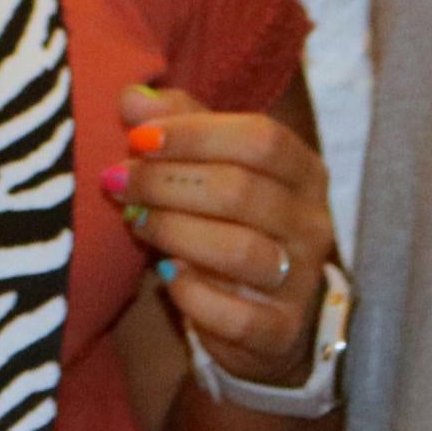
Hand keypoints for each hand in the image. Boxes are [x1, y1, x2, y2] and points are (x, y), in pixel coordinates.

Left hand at [107, 80, 336, 388]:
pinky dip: (193, 295)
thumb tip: (131, 99)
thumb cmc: (227, 221)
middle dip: (167, 183)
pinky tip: (168, 277)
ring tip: (135, 224)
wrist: (261, 314)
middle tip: (118, 181)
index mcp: (303, 171)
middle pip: (242, 190)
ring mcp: (302, 280)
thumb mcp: (208, 164)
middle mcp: (313, 223)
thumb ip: (176, 125)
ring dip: (172, 231)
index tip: (137, 139)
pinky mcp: (281, 332)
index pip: (260, 138)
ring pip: (240, 250)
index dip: (194, 133)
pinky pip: (237, 316)